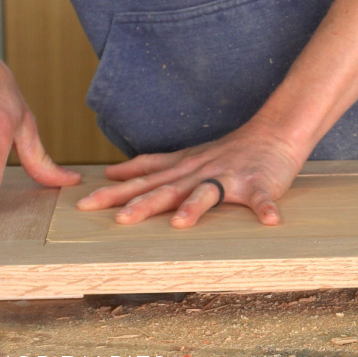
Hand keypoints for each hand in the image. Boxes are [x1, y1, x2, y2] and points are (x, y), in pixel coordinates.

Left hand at [76, 120, 304, 227]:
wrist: (273, 133)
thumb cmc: (227, 150)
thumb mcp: (184, 155)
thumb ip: (150, 165)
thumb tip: (111, 172)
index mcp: (182, 169)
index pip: (142, 181)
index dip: (114, 192)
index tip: (84, 205)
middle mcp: (200, 173)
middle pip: (167, 190)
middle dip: (143, 204)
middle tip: (120, 220)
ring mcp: (229, 178)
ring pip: (207, 193)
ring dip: (194, 207)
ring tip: (179, 223)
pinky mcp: (259, 184)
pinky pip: (262, 199)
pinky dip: (266, 209)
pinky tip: (271, 221)